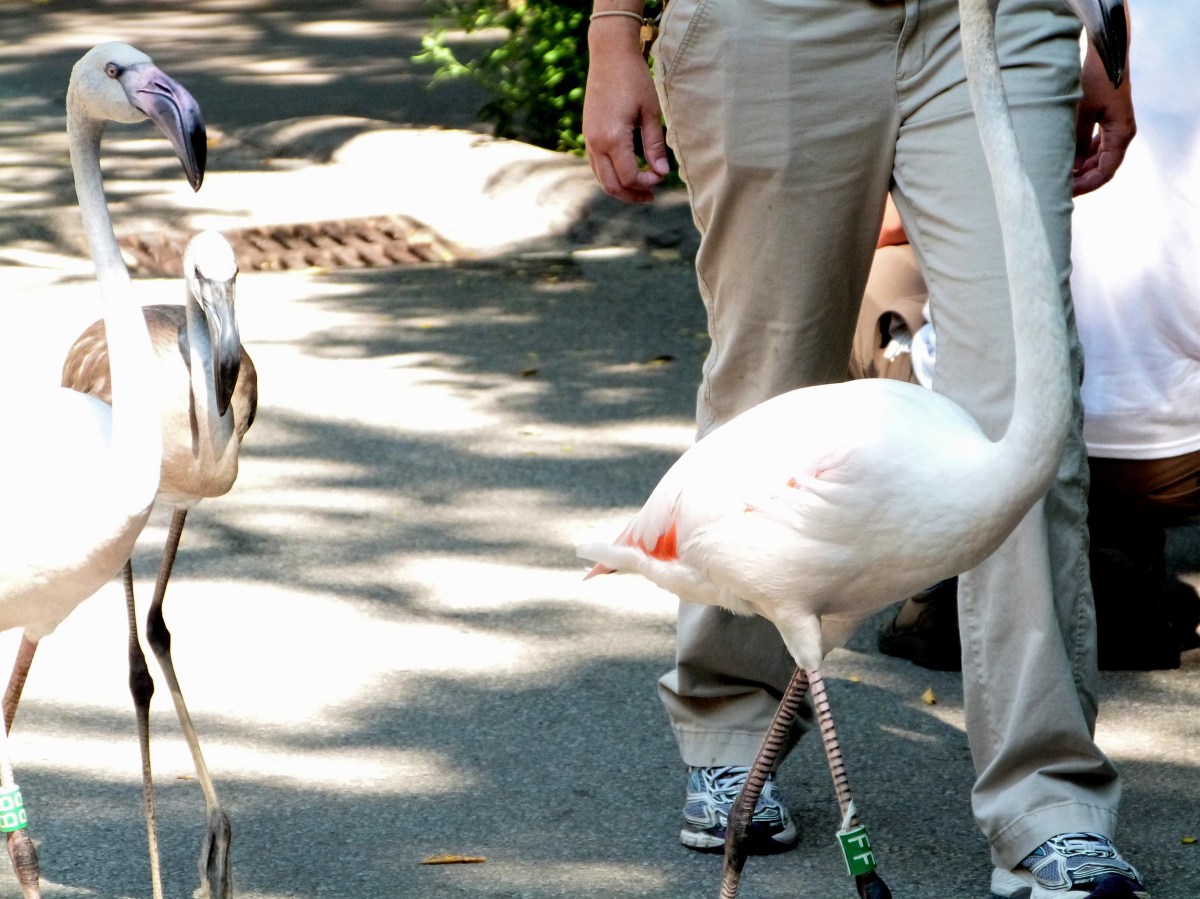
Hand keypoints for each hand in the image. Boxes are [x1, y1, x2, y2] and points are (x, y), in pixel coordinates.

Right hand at [582, 21, 669, 203]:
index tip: (661, 176)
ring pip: (601, 178)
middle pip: (611, 185)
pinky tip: (626, 173)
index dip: (647, 183)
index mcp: (613, 138)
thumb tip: (662, 173)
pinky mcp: (587, 135)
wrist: (609, 55)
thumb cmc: (634, 79)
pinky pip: (596, 166)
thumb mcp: (650, 111)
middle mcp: (596, 143)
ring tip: (640, 189)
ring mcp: (588, 139)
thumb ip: (655, 145)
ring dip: (620, 188)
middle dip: (632, 195)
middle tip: (651, 196)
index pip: (629, 177)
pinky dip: (610, 176)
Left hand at [1072, 40, 1135, 195]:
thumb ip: (1077, 142)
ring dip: (1082, 168)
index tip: (1066, 193)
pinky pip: (1098, 145)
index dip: (1086, 185)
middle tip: (1058, 187)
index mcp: (1120, 134)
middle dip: (1082, 179)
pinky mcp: (1109, 120)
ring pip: (1100, 158)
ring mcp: (1116, 126)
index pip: (1105, 171)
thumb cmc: (1095, 80)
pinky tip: (1068, 159)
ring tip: (1060, 175)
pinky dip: (1084, 154)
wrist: (1106, 54)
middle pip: (1103, 167)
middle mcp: (1122, 133)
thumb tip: (1070, 168)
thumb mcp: (1081, 113)